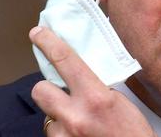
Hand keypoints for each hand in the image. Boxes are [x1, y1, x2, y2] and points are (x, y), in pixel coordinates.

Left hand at [29, 26, 155, 136]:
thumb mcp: (122, 104)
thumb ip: (99, 87)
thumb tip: (81, 73)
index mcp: (95, 98)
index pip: (65, 61)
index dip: (48, 43)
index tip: (38, 34)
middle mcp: (75, 116)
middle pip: (40, 90)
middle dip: (48, 90)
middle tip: (62, 94)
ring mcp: (64, 136)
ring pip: (46, 116)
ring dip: (58, 117)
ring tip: (79, 123)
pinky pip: (53, 134)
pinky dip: (62, 134)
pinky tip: (80, 136)